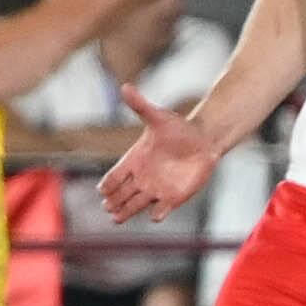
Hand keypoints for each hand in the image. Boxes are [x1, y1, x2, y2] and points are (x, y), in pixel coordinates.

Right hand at [98, 84, 220, 219]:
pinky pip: (160, 210)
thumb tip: (125, 86)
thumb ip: (140, 106)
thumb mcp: (158, 117)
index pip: (114, 176)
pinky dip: (157, 214)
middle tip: (107, 206)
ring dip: (126, 212)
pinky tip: (155, 214)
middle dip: (113, 201)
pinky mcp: (173, 197)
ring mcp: (156, 189)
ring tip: (116, 218)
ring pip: (135, 205)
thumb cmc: (178, 128)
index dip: (108, 184)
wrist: (203, 140)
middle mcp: (142, 178)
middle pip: (121, 194)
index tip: (102, 189)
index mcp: (134, 160)